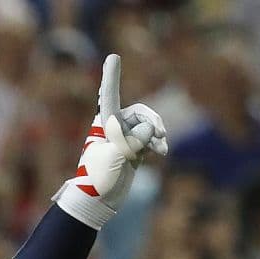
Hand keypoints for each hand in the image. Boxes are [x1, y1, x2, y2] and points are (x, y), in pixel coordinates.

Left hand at [53, 54, 167, 229]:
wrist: (97, 201)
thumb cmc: (98, 178)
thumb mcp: (116, 156)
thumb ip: (133, 139)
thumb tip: (149, 131)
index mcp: (104, 124)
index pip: (109, 96)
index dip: (112, 76)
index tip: (113, 56)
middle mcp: (113, 128)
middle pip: (140, 113)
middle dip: (153, 121)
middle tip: (160, 134)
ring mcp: (124, 139)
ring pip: (148, 126)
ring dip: (157, 134)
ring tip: (162, 148)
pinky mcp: (132, 151)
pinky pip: (149, 139)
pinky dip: (157, 143)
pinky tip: (162, 152)